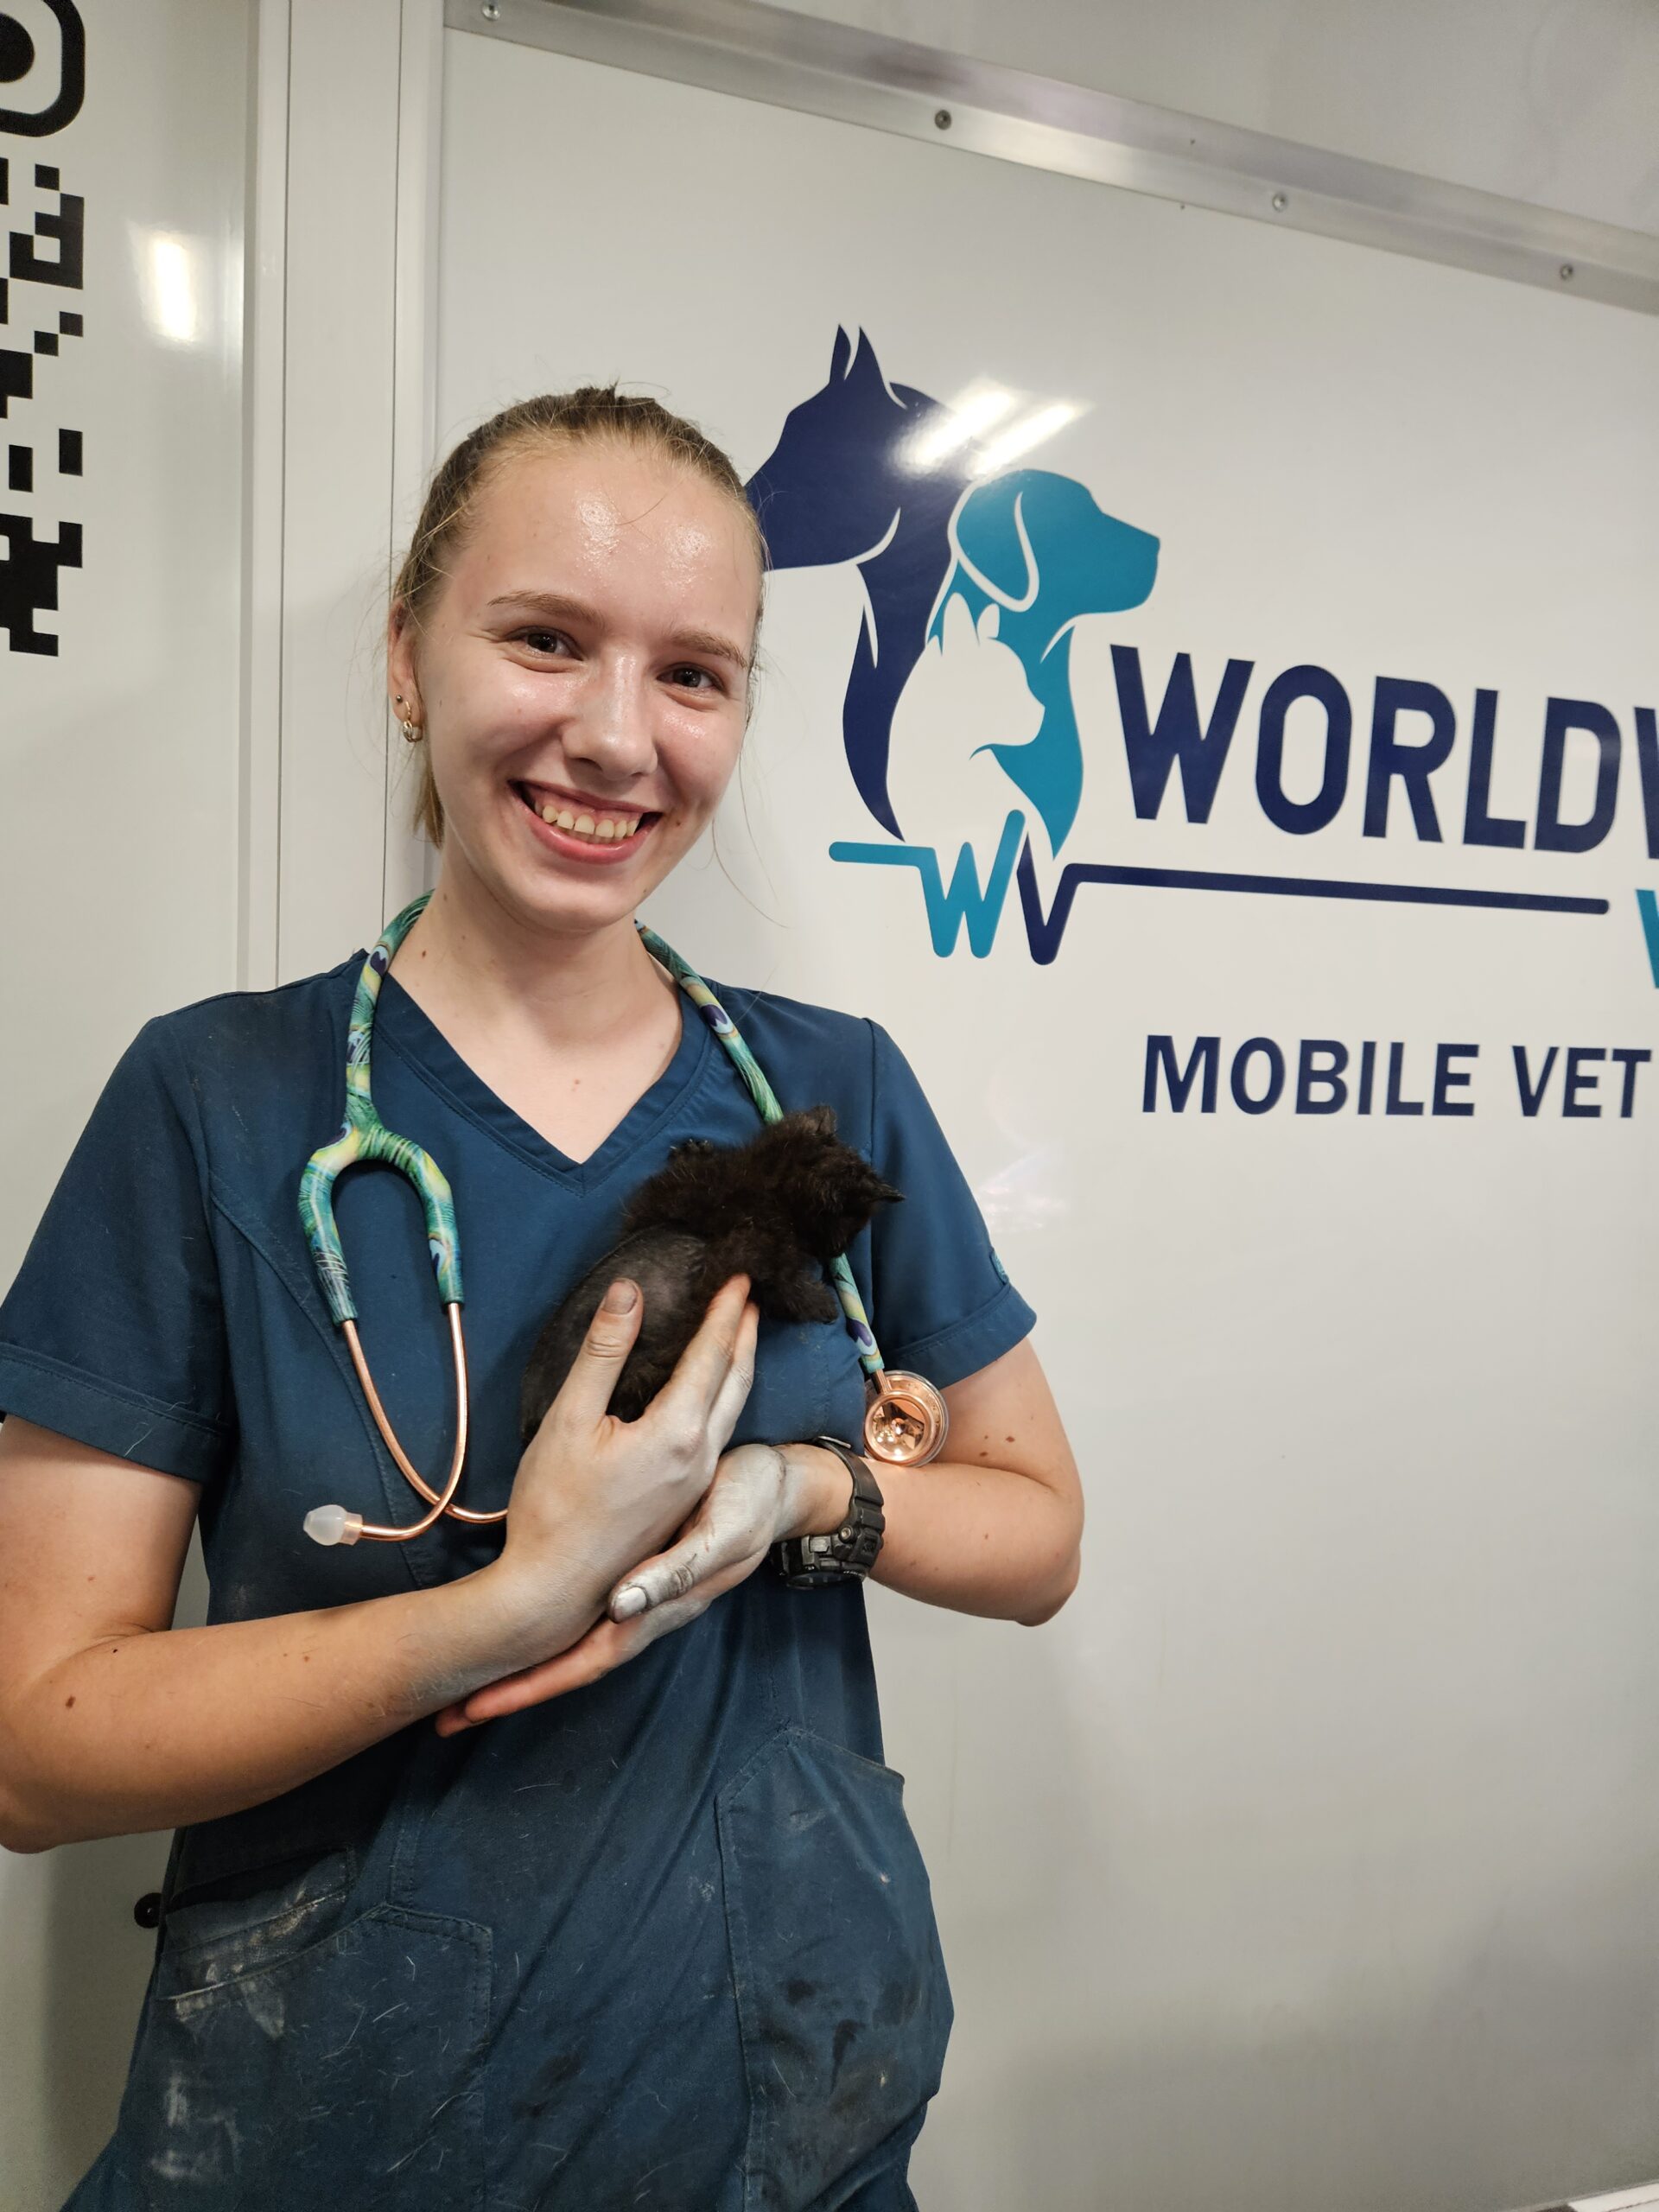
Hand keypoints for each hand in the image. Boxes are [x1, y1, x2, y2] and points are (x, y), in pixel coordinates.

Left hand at [436, 1440, 851, 1733]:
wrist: (783, 1486)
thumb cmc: (751, 1500)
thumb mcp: (722, 1529)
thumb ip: (677, 1570)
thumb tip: (622, 1608)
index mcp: (659, 1608)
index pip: (586, 1661)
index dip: (532, 1685)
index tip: (477, 1706)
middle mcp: (644, 1614)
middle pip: (571, 1665)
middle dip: (514, 1690)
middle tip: (451, 1715)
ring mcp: (641, 1599)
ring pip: (575, 1646)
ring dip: (527, 1667)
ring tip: (472, 1684)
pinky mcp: (639, 1577)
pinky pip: (588, 1619)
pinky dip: (551, 1634)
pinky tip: (523, 1632)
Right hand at [478, 1273, 758, 1679]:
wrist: (552, 1591)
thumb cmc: (552, 1506)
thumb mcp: (569, 1418)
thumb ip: (603, 1351)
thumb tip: (629, 1291)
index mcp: (677, 1433)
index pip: (711, 1355)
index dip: (725, 1311)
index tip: (739, 1275)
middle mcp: (700, 1457)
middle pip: (735, 1382)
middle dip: (744, 1335)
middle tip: (750, 1297)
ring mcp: (695, 1483)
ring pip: (731, 1411)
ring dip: (739, 1367)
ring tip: (741, 1336)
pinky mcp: (683, 1500)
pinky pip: (717, 1433)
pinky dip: (724, 1398)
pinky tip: (709, 1395)